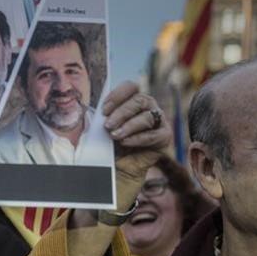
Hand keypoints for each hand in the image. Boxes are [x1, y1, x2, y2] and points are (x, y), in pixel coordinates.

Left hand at [101, 82, 170, 198]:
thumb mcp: (101, 130)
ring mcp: (158, 121)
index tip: (104, 110)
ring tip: (115, 136)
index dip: (117, 95)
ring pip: (147, 116)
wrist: (119, 168)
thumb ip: (99, 119)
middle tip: (108, 125)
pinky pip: (153, 134)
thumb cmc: (110, 146)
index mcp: (133, 100)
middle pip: (139, 99)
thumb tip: (92, 112)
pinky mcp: (164, 137)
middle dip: (121, 112)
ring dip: (129, 126)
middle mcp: (148, 107)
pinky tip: (125, 142)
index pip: (130, 87)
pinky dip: (138, 138)